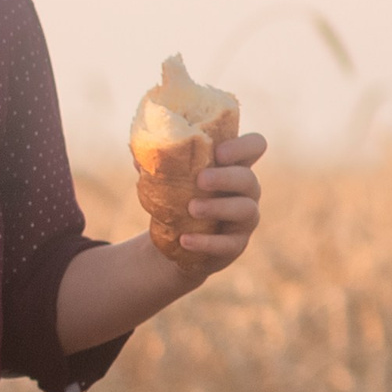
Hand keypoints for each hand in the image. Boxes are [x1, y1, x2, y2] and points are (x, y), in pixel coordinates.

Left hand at [173, 132, 266, 274]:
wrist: (177, 241)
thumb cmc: (179, 198)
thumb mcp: (171, 178)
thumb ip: (159, 163)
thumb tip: (136, 154)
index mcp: (234, 166)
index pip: (255, 146)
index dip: (242, 146)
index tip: (217, 151)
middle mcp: (246, 191)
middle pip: (249, 179)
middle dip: (226, 177)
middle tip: (200, 179)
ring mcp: (244, 220)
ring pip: (245, 210)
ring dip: (218, 207)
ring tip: (191, 208)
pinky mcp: (235, 245)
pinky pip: (228, 244)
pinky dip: (206, 242)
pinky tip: (185, 239)